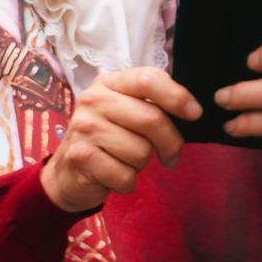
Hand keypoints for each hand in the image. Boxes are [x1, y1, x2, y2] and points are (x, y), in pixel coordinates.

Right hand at [40, 67, 201, 212]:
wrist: (67, 172)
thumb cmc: (107, 140)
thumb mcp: (125, 112)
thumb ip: (151, 105)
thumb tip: (192, 111)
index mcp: (108, 84)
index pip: (148, 79)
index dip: (177, 97)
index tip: (194, 114)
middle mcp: (93, 100)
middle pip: (152, 119)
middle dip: (170, 143)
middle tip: (170, 155)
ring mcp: (84, 128)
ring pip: (141, 151)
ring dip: (141, 164)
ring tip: (125, 161)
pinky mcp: (81, 156)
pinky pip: (125, 175)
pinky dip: (127, 182)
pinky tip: (113, 176)